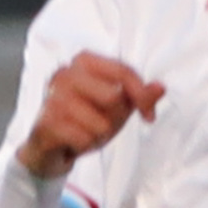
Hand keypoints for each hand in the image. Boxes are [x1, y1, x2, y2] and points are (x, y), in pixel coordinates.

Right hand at [20, 51, 161, 178]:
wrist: (49, 146)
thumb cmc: (85, 119)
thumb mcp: (118, 107)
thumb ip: (140, 96)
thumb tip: (161, 87)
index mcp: (84, 61)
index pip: (124, 71)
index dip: (142, 96)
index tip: (149, 116)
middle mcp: (65, 73)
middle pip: (113, 97)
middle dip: (115, 118)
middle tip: (102, 123)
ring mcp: (53, 97)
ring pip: (100, 122)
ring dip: (99, 135)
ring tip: (85, 132)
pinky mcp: (46, 122)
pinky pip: (84, 139)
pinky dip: (85, 145)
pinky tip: (73, 141)